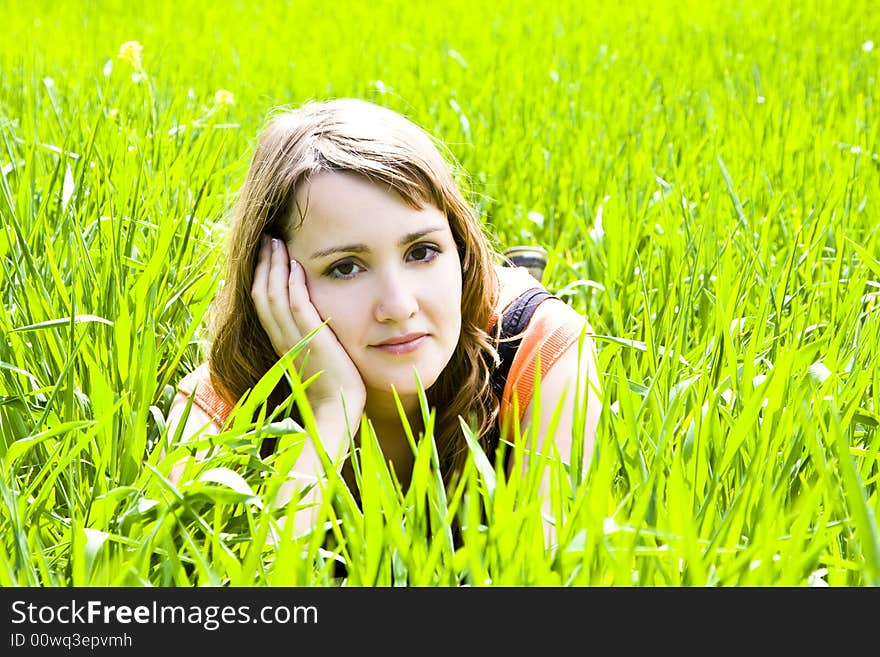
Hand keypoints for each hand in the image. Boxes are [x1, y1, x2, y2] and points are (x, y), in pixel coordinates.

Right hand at [251, 235, 365, 434]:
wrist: (336, 411)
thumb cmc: (332, 387)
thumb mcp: (315, 357)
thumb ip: (311, 337)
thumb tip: (316, 322)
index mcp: (281, 342)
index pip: (262, 303)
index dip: (261, 276)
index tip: (266, 254)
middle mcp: (281, 339)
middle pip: (261, 293)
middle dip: (263, 264)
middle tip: (267, 239)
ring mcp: (294, 339)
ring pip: (273, 296)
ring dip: (274, 266)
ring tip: (277, 242)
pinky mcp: (311, 341)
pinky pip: (296, 307)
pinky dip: (292, 285)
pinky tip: (296, 266)